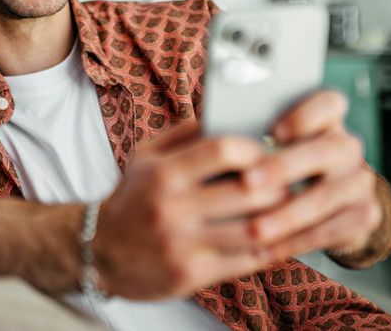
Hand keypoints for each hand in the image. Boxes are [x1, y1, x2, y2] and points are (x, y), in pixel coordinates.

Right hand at [94, 121, 287, 299]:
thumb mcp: (146, 156)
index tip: (267, 150)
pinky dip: (270, 249)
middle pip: (248, 191)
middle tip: (291, 179)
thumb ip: (184, 133)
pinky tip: (277, 238)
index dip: (254, 148)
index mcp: (163, 173)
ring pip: (253, 229)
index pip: (222, 150)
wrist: (99, 251)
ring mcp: (182, 245)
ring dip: (280, 218)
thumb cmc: (133, 197)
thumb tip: (227, 114)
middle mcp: (171, 208)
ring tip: (290, 208)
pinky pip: (245, 261)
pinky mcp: (191, 276)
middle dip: (278, 184)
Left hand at [240, 89, 386, 264]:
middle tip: (249, 182)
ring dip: (289, 213)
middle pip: (327, 149)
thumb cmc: (279, 169)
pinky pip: (333, 229)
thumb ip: (249, 136)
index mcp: (327, 120)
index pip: (330, 102)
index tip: (273, 131)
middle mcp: (348, 147)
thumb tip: (207, 133)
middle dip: (285, 167)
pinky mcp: (366, 214)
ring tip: (256, 228)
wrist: (328, 209)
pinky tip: (271, 248)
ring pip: (328, 194)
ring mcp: (360, 180)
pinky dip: (299, 240)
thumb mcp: (268, 148)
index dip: (305, 114)